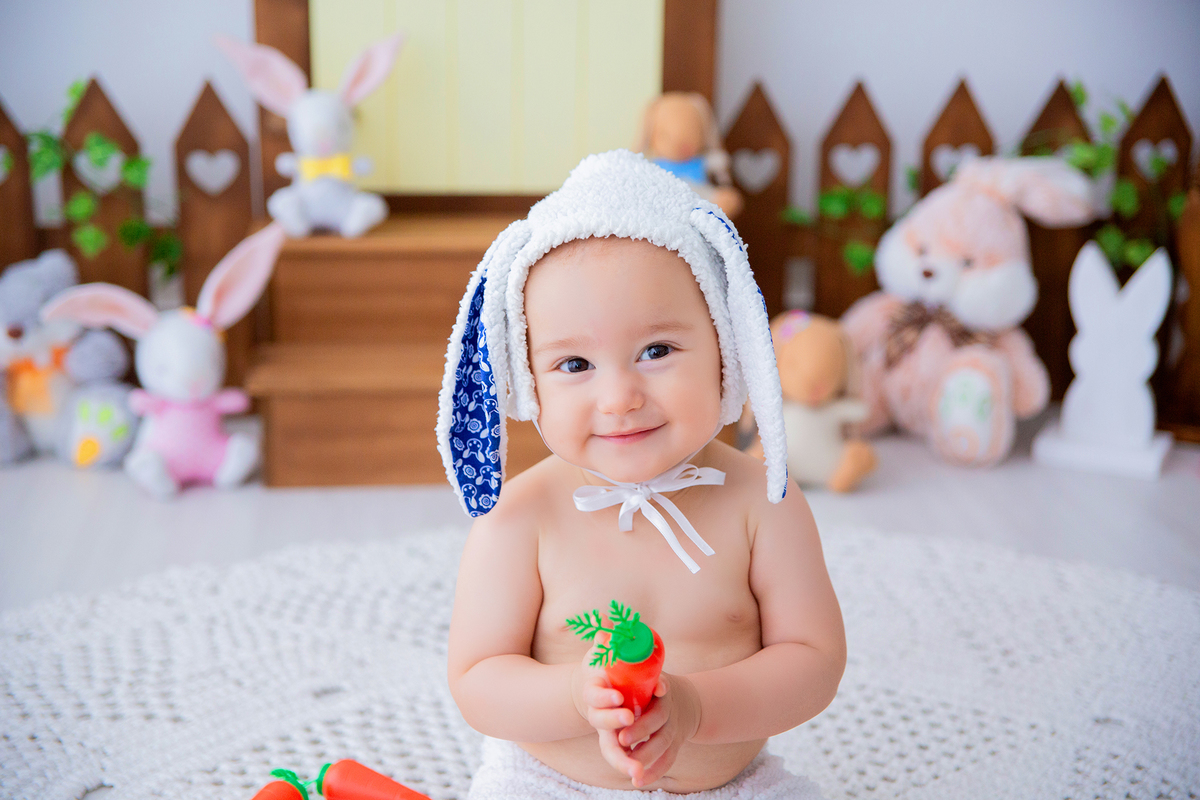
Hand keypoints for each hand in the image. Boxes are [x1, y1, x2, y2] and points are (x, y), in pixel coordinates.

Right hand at [571, 642, 641, 780]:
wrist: (597, 689)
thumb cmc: (602, 669)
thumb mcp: (602, 652)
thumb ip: (606, 640)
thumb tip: (606, 621)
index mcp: (593, 692)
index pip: (594, 696)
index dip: (604, 698)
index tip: (618, 698)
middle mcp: (597, 713)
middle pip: (600, 722)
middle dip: (613, 722)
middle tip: (629, 719)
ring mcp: (606, 730)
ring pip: (610, 748)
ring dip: (623, 759)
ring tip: (637, 769)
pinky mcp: (617, 741)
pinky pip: (621, 758)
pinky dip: (629, 767)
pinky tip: (641, 777)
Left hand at [614, 673, 700, 786]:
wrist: (685, 700)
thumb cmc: (653, 682)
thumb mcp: (649, 672)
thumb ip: (638, 669)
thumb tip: (634, 663)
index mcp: (659, 691)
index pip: (653, 698)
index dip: (644, 705)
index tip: (627, 718)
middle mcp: (668, 710)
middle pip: (657, 722)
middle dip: (640, 731)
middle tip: (621, 740)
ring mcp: (673, 728)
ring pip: (662, 744)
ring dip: (646, 756)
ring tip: (630, 769)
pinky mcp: (674, 744)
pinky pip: (667, 759)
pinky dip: (655, 771)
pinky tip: (639, 781)